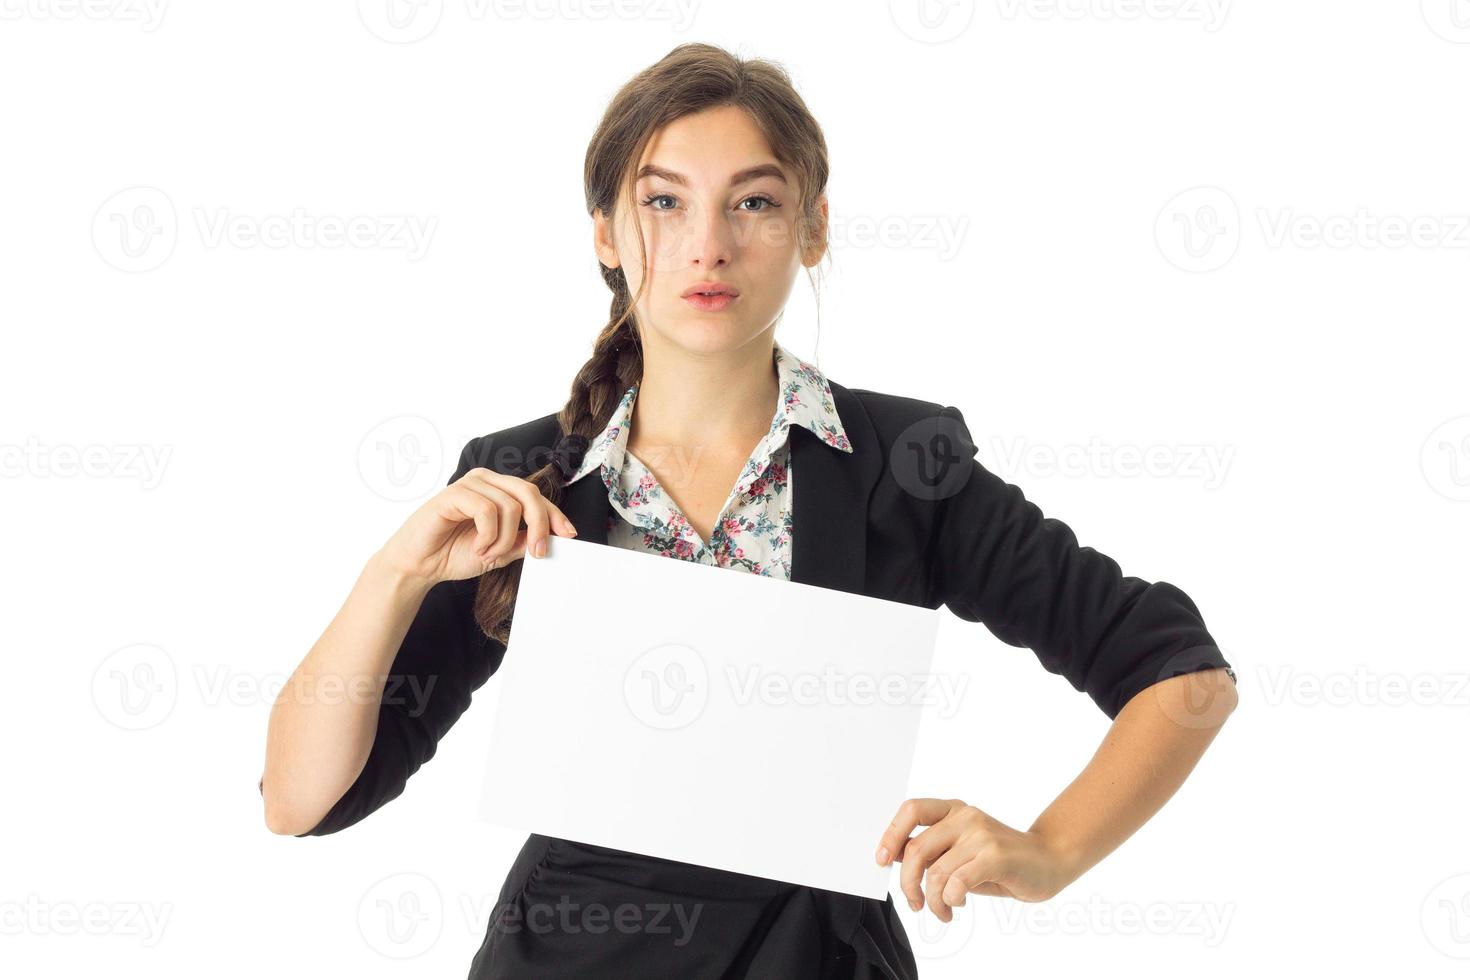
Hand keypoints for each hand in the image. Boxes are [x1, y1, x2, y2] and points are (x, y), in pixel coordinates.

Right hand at [377, 467, 577, 586]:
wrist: (420, 565)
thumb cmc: (454, 553)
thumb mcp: (500, 551)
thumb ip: (523, 541)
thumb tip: (554, 537)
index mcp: (499, 491)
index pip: (536, 497)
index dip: (555, 515)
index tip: (569, 535)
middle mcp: (487, 481)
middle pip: (529, 494)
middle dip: (540, 526)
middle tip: (537, 553)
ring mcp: (470, 484)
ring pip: (511, 507)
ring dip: (504, 539)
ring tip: (487, 553)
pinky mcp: (454, 493)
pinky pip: (487, 511)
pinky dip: (488, 536)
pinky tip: (477, 547)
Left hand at [874, 798, 1077, 921]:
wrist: (1049, 860)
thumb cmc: (1000, 861)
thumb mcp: (961, 851)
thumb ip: (932, 850)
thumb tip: (891, 855)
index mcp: (953, 810)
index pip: (911, 810)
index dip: (891, 834)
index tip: (879, 859)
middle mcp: (965, 816)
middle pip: (916, 848)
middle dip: (907, 883)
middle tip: (915, 902)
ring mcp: (981, 834)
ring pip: (936, 873)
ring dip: (933, 901)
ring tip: (943, 911)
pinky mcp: (995, 855)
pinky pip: (957, 882)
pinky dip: (950, 900)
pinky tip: (957, 906)